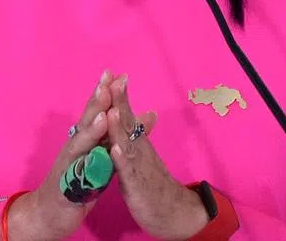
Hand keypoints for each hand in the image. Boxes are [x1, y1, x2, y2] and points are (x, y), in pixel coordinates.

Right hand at [8, 71, 115, 240]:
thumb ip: (117, 138)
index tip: (117, 73)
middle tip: (108, 80)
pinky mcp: (66, 186)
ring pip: (80, 144)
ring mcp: (68, 165)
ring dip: (92, 128)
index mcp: (84, 140)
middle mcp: (74, 147)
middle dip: (98, 100)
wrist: (49, 213)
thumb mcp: (102, 158)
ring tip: (104, 112)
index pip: (96, 112)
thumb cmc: (77, 183)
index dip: (105, 93)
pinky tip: (94, 159)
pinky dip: (85, 167)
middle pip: (86, 120)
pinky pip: (76, 175)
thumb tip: (144, 117)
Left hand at [105, 75, 208, 240]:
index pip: (126, 114)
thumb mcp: (144, 156)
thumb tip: (144, 112)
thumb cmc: (154, 183)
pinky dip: (121, 159)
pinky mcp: (137, 186)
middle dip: (119, 101)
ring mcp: (139, 166)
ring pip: (127, 143)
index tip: (110, 73)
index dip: (118, 95)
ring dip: (119, 126)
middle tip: (112, 78)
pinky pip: (128, 171)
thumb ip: (141, 134)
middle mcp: (139, 149)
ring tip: (111, 109)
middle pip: (128, 122)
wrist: (174, 211)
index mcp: (137, 142)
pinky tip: (115, 148)